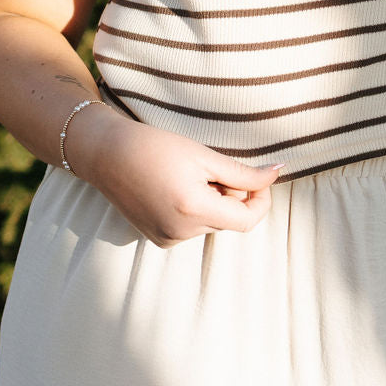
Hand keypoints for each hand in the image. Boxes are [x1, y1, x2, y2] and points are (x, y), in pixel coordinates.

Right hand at [69, 106, 281, 246]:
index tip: (261, 178)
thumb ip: (243, 172)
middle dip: (231, 195)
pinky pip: (192, 227)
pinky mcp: (158, 239)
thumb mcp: (204, 155)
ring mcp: (168, 239)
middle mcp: (181, 232)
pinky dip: (194, 210)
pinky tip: (174, 187)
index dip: (261, 199)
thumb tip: (278, 173)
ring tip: (187, 175)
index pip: (248, 220)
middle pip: (229, 219)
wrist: (107, 154)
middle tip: (210, 167)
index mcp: (194, 210)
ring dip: (212, 202)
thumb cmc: (156, 146)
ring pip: (211, 223)